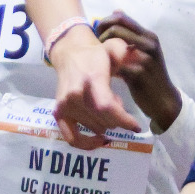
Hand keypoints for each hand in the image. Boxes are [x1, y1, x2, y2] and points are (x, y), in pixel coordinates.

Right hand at [50, 26, 140, 149]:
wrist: (70, 54)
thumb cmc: (95, 55)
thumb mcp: (112, 49)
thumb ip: (124, 53)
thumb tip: (135, 55)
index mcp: (91, 78)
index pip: (106, 106)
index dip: (123, 120)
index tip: (136, 126)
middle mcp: (75, 94)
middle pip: (103, 120)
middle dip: (118, 118)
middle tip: (119, 106)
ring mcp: (65, 106)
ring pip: (94, 127)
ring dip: (106, 123)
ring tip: (108, 110)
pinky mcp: (58, 113)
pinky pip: (72, 138)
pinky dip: (87, 143)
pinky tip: (100, 140)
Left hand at [97, 12, 179, 131]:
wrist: (163, 100)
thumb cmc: (150, 74)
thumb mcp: (145, 50)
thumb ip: (131, 32)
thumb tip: (116, 10)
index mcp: (149, 36)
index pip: (121, 18)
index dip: (105, 23)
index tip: (99, 34)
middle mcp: (149, 43)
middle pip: (115, 28)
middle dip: (100, 35)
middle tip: (96, 48)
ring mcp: (144, 58)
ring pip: (114, 45)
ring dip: (102, 51)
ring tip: (102, 60)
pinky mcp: (138, 74)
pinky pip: (115, 66)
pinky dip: (107, 68)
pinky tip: (108, 74)